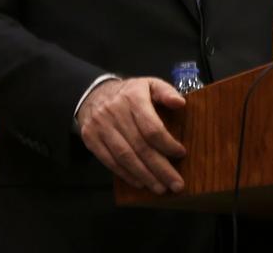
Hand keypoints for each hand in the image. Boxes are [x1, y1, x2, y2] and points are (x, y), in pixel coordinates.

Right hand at [76, 76, 186, 193]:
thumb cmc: (129, 94)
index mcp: (132, 97)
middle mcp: (114, 112)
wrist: (93, 93)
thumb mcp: (149, 85)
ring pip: (125, 156)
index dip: (167, 144)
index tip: (181, 154)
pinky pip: (109, 160)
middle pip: (140, 146)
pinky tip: (140, 182)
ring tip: (160, 187)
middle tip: (176, 184)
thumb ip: (166, 92)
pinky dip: (126, 174)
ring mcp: (100, 126)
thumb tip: (180, 103)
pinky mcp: (91, 138)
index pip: (151, 127)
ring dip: (144, 175)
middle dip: (160, 168)